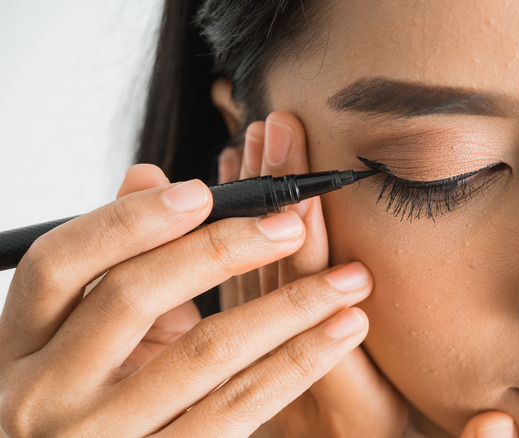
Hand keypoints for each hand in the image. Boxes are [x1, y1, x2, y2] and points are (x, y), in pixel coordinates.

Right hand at [0, 163, 371, 436]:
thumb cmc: (94, 403)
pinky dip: (300, 360)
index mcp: (19, 346)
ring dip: (289, 305)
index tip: (201, 191)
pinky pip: (240, 406)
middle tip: (292, 224)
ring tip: (348, 277)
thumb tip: (147, 174)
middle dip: (222, 249)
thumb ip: (120, 264)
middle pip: (130, 296)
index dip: (129, 220)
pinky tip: (342, 329)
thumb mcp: (92, 340)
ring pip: (205, 352)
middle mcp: (42, 393)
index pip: (59, 263)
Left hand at [218, 111, 517, 437]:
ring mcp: (261, 377)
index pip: (323, 321)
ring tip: (253, 145)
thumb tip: (498, 425)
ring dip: (248, 211)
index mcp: (347, 413)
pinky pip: (229, 295)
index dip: (317, 253)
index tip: (312, 190)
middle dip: (276, 205)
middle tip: (278, 132)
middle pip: (274, 287)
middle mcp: (296, 392)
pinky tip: (234, 194)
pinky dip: (232, 239)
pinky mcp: (247, 365)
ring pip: (243, 284)